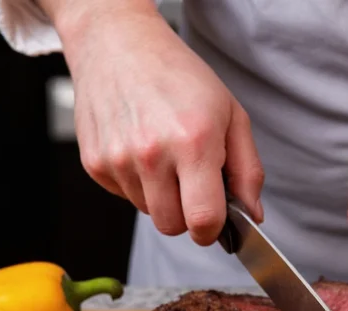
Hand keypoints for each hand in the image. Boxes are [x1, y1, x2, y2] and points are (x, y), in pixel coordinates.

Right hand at [45, 2, 264, 244]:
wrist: (119, 43)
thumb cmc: (180, 76)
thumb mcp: (231, 115)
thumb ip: (247, 171)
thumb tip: (253, 214)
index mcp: (193, 143)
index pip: (203, 221)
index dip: (213, 230)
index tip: (216, 222)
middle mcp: (152, 154)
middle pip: (172, 226)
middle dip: (187, 215)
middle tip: (192, 184)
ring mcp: (118, 159)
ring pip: (148, 212)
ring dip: (162, 197)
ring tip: (166, 157)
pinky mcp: (94, 162)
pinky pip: (124, 196)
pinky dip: (137, 183)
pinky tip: (142, 150)